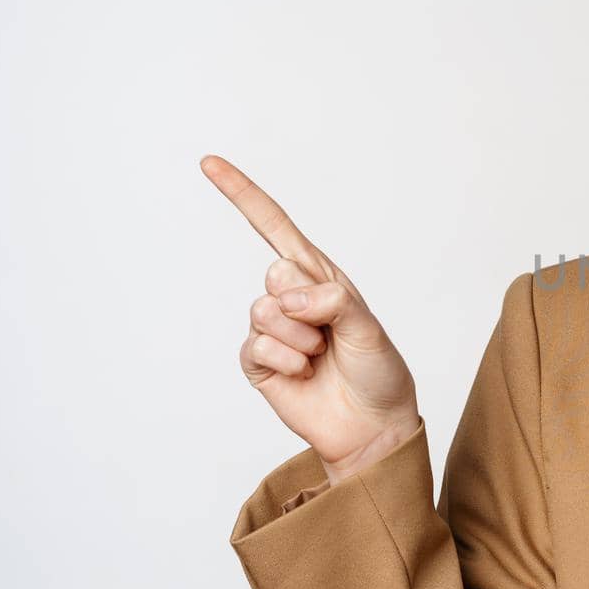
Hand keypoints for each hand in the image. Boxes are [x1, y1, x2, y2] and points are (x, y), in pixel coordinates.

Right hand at [201, 154, 420, 484]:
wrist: (371, 425)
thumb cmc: (378, 372)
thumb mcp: (368, 328)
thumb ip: (332, 301)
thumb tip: (287, 297)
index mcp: (320, 277)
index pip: (274, 226)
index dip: (242, 195)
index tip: (209, 162)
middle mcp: (292, 297)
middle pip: (274, 274)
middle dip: (307, 306)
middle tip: (331, 334)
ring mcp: (272, 329)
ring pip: (263, 312)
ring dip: (299, 338)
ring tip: (320, 356)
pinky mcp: (258, 362)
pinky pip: (256, 347)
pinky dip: (286, 361)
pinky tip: (303, 373)